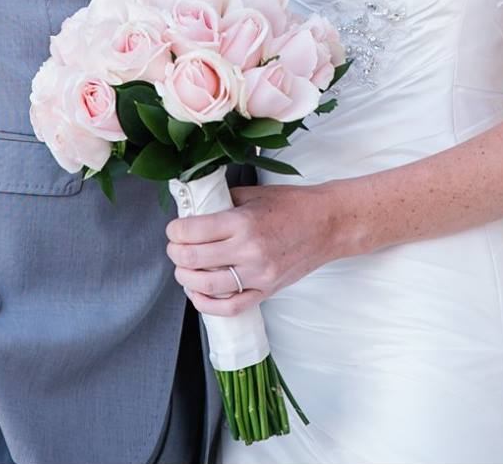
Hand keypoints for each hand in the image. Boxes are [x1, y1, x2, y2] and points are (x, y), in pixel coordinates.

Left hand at [164, 183, 339, 317]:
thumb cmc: (293, 205)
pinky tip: (198, 294)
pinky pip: (231, 307)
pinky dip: (208, 305)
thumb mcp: (253, 194)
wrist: (328, 224)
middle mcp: (249, 250)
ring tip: (184, 270)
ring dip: (186, 279)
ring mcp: (258, 275)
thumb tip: (194, 211)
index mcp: (243, 222)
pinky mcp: (267, 291)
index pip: (192, 231)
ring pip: (207, 286)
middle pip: (193, 259)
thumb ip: (222, 203)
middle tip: (175, 247)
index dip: (174, 231)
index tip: (174, 229)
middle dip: (175, 254)